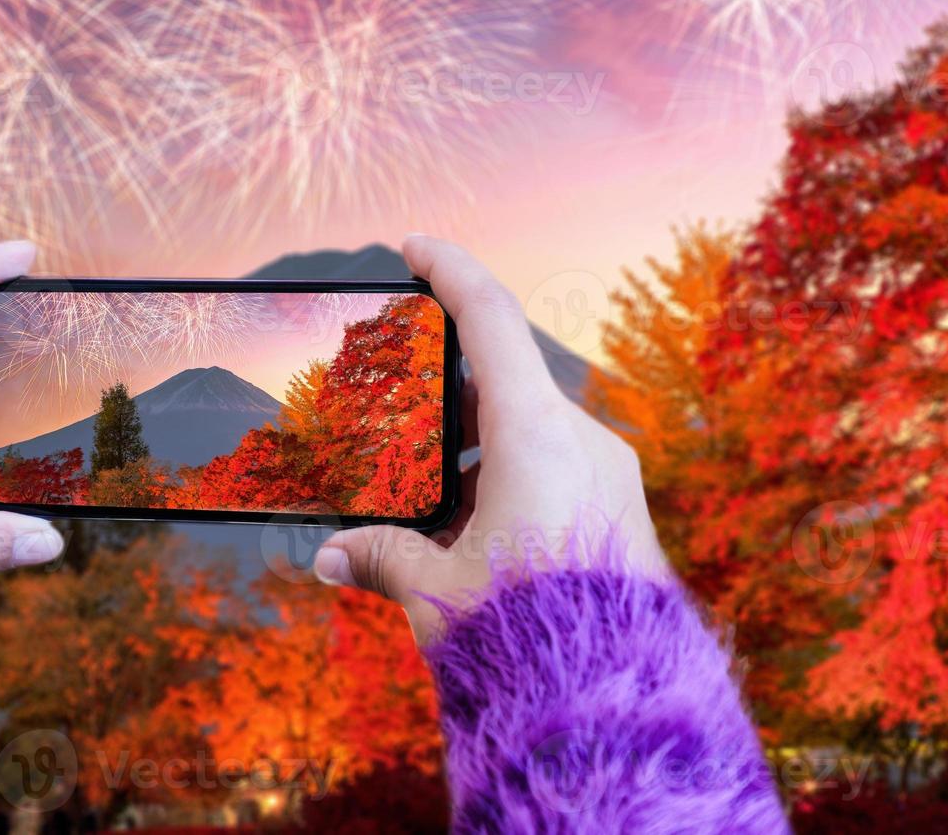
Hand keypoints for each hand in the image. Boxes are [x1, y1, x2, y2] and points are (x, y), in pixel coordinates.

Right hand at [312, 235, 666, 644]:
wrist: (612, 702)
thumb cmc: (525, 633)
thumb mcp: (435, 589)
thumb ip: (379, 557)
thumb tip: (328, 556)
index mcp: (535, 434)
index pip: (490, 318)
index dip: (450, 269)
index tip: (417, 245)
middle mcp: (580, 440)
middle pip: (502, 387)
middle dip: (445, 408)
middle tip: (399, 428)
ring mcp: (607, 473)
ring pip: (527, 436)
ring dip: (475, 463)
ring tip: (431, 517)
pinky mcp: (619, 508)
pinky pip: (555, 472)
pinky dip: (508, 488)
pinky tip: (475, 541)